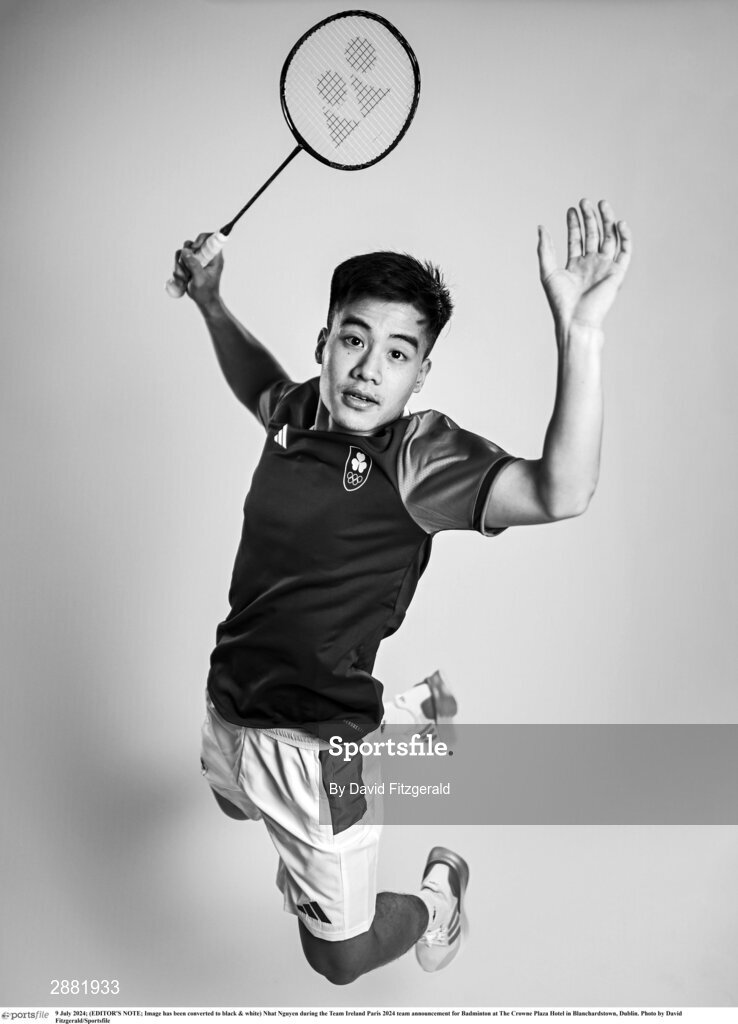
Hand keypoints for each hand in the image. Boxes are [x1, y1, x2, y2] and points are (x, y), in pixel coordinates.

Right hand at [172, 231, 223, 307]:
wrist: (203, 302)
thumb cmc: (206, 293)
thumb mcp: (200, 279)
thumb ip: (193, 265)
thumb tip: (185, 250)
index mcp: (214, 258)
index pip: (211, 238)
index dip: (201, 238)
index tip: (194, 247)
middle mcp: (206, 256)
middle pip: (192, 244)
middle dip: (185, 257)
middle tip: (187, 270)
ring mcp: (197, 259)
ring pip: (183, 253)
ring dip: (180, 266)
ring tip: (184, 278)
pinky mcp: (190, 264)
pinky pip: (179, 260)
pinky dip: (177, 269)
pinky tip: (181, 280)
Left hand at [537, 199, 631, 333]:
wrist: (576, 320)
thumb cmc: (561, 301)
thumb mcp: (548, 272)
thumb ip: (545, 249)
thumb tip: (540, 227)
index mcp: (575, 265)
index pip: (576, 239)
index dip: (574, 224)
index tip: (571, 209)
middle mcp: (592, 264)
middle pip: (593, 235)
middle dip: (590, 218)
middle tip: (585, 201)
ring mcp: (605, 267)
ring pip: (609, 239)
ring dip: (606, 221)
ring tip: (601, 204)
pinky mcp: (617, 273)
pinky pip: (625, 252)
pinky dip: (625, 237)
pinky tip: (619, 223)